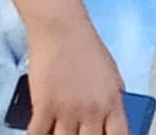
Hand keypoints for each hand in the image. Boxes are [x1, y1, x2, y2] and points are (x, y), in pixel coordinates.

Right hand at [27, 16, 126, 134]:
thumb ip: (113, 99)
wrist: (63, 31)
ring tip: (61, 132)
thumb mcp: (112, 75)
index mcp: (113, 102)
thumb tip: (111, 119)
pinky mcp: (44, 107)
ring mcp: (68, 110)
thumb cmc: (87, 48)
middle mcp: (92, 110)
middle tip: (78, 134)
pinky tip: (42, 132)